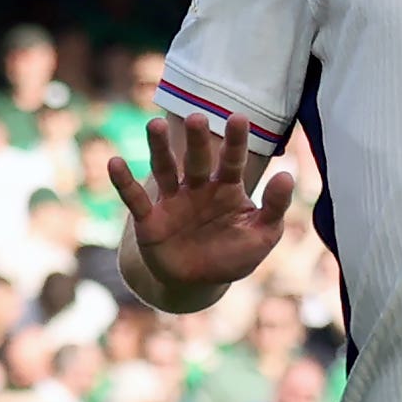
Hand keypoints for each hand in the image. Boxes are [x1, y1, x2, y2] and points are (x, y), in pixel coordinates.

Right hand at [103, 113, 295, 303]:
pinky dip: (123, 182)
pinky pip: (135, 199)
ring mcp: (172, 202)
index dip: (235, 141)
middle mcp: (197, 188)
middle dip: (197, 140)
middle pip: (196, 159)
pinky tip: (114, 162)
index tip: (239, 117)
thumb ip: (274, 208)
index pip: (232, 161)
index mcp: (226, 188)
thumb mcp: (261, 236)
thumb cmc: (232, 256)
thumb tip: (287, 175)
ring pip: (164, 169)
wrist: (197, 284)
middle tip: (197, 117)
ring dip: (159, 148)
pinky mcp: (150, 220)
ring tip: (155, 125)